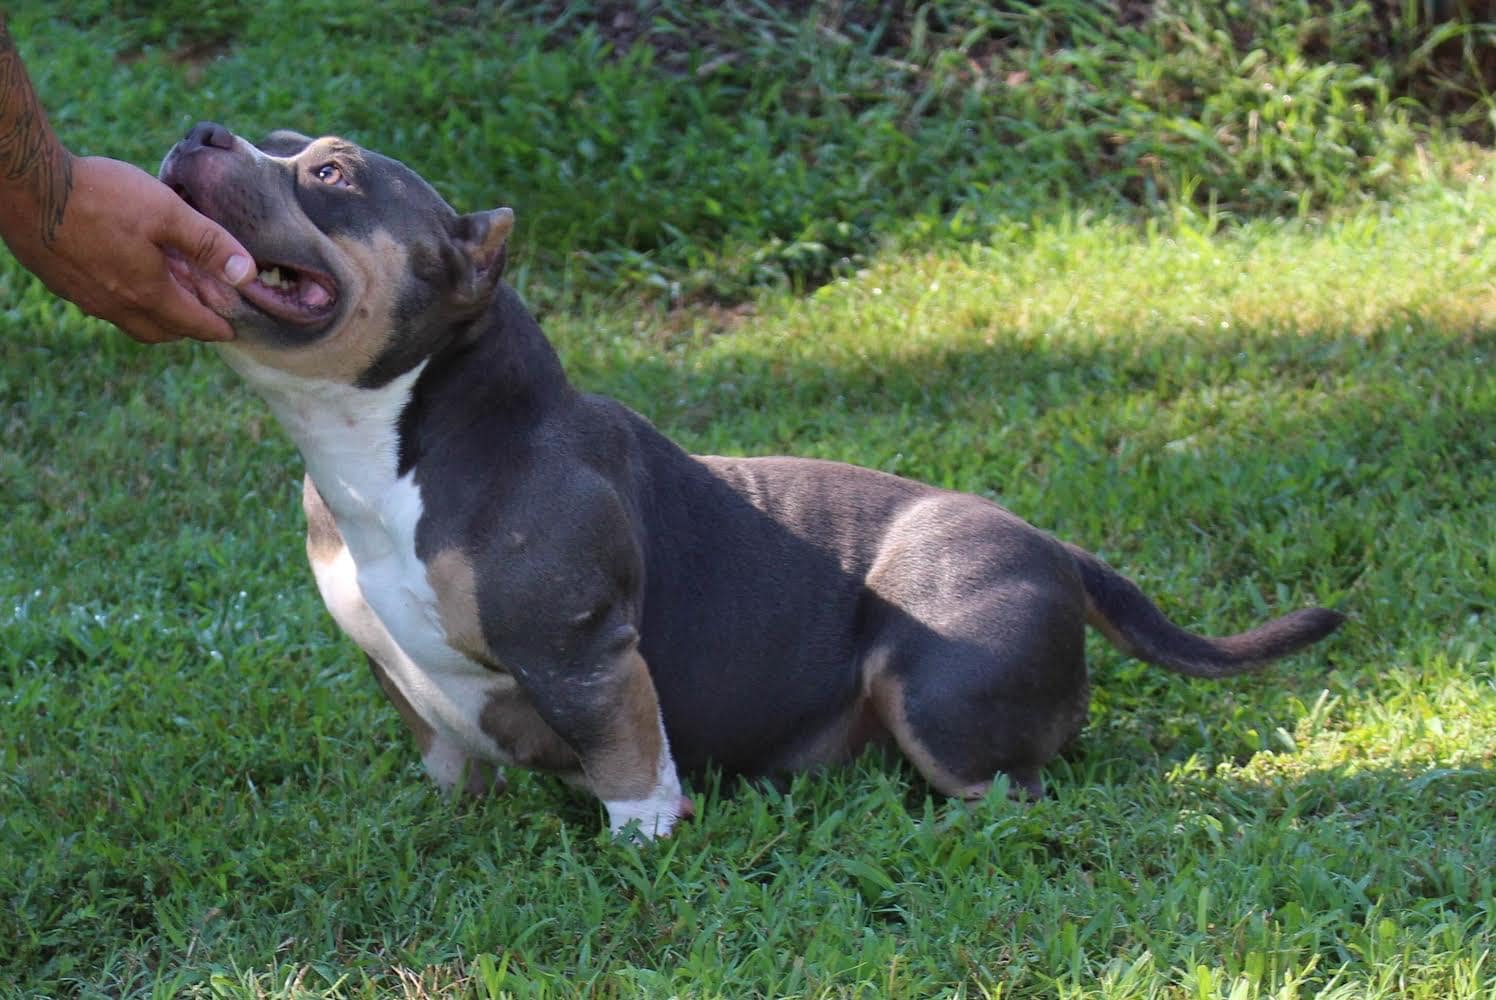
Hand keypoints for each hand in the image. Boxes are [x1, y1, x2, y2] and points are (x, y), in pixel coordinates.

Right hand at [3, 155, 253, 342]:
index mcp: (146, 293)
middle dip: (186, 327)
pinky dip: (125, 301)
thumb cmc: (99, 196)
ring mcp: (84, 297)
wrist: (27, 187)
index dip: (216, 328)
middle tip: (201, 313)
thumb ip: (209, 244)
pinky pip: (103, 306)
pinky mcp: (62, 283)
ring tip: (167, 294)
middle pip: (161, 331)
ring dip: (154, 315)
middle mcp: (114, 305)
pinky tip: (125, 275)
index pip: (192, 324)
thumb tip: (247, 274)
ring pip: (129, 321)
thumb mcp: (167, 212)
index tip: (230, 331)